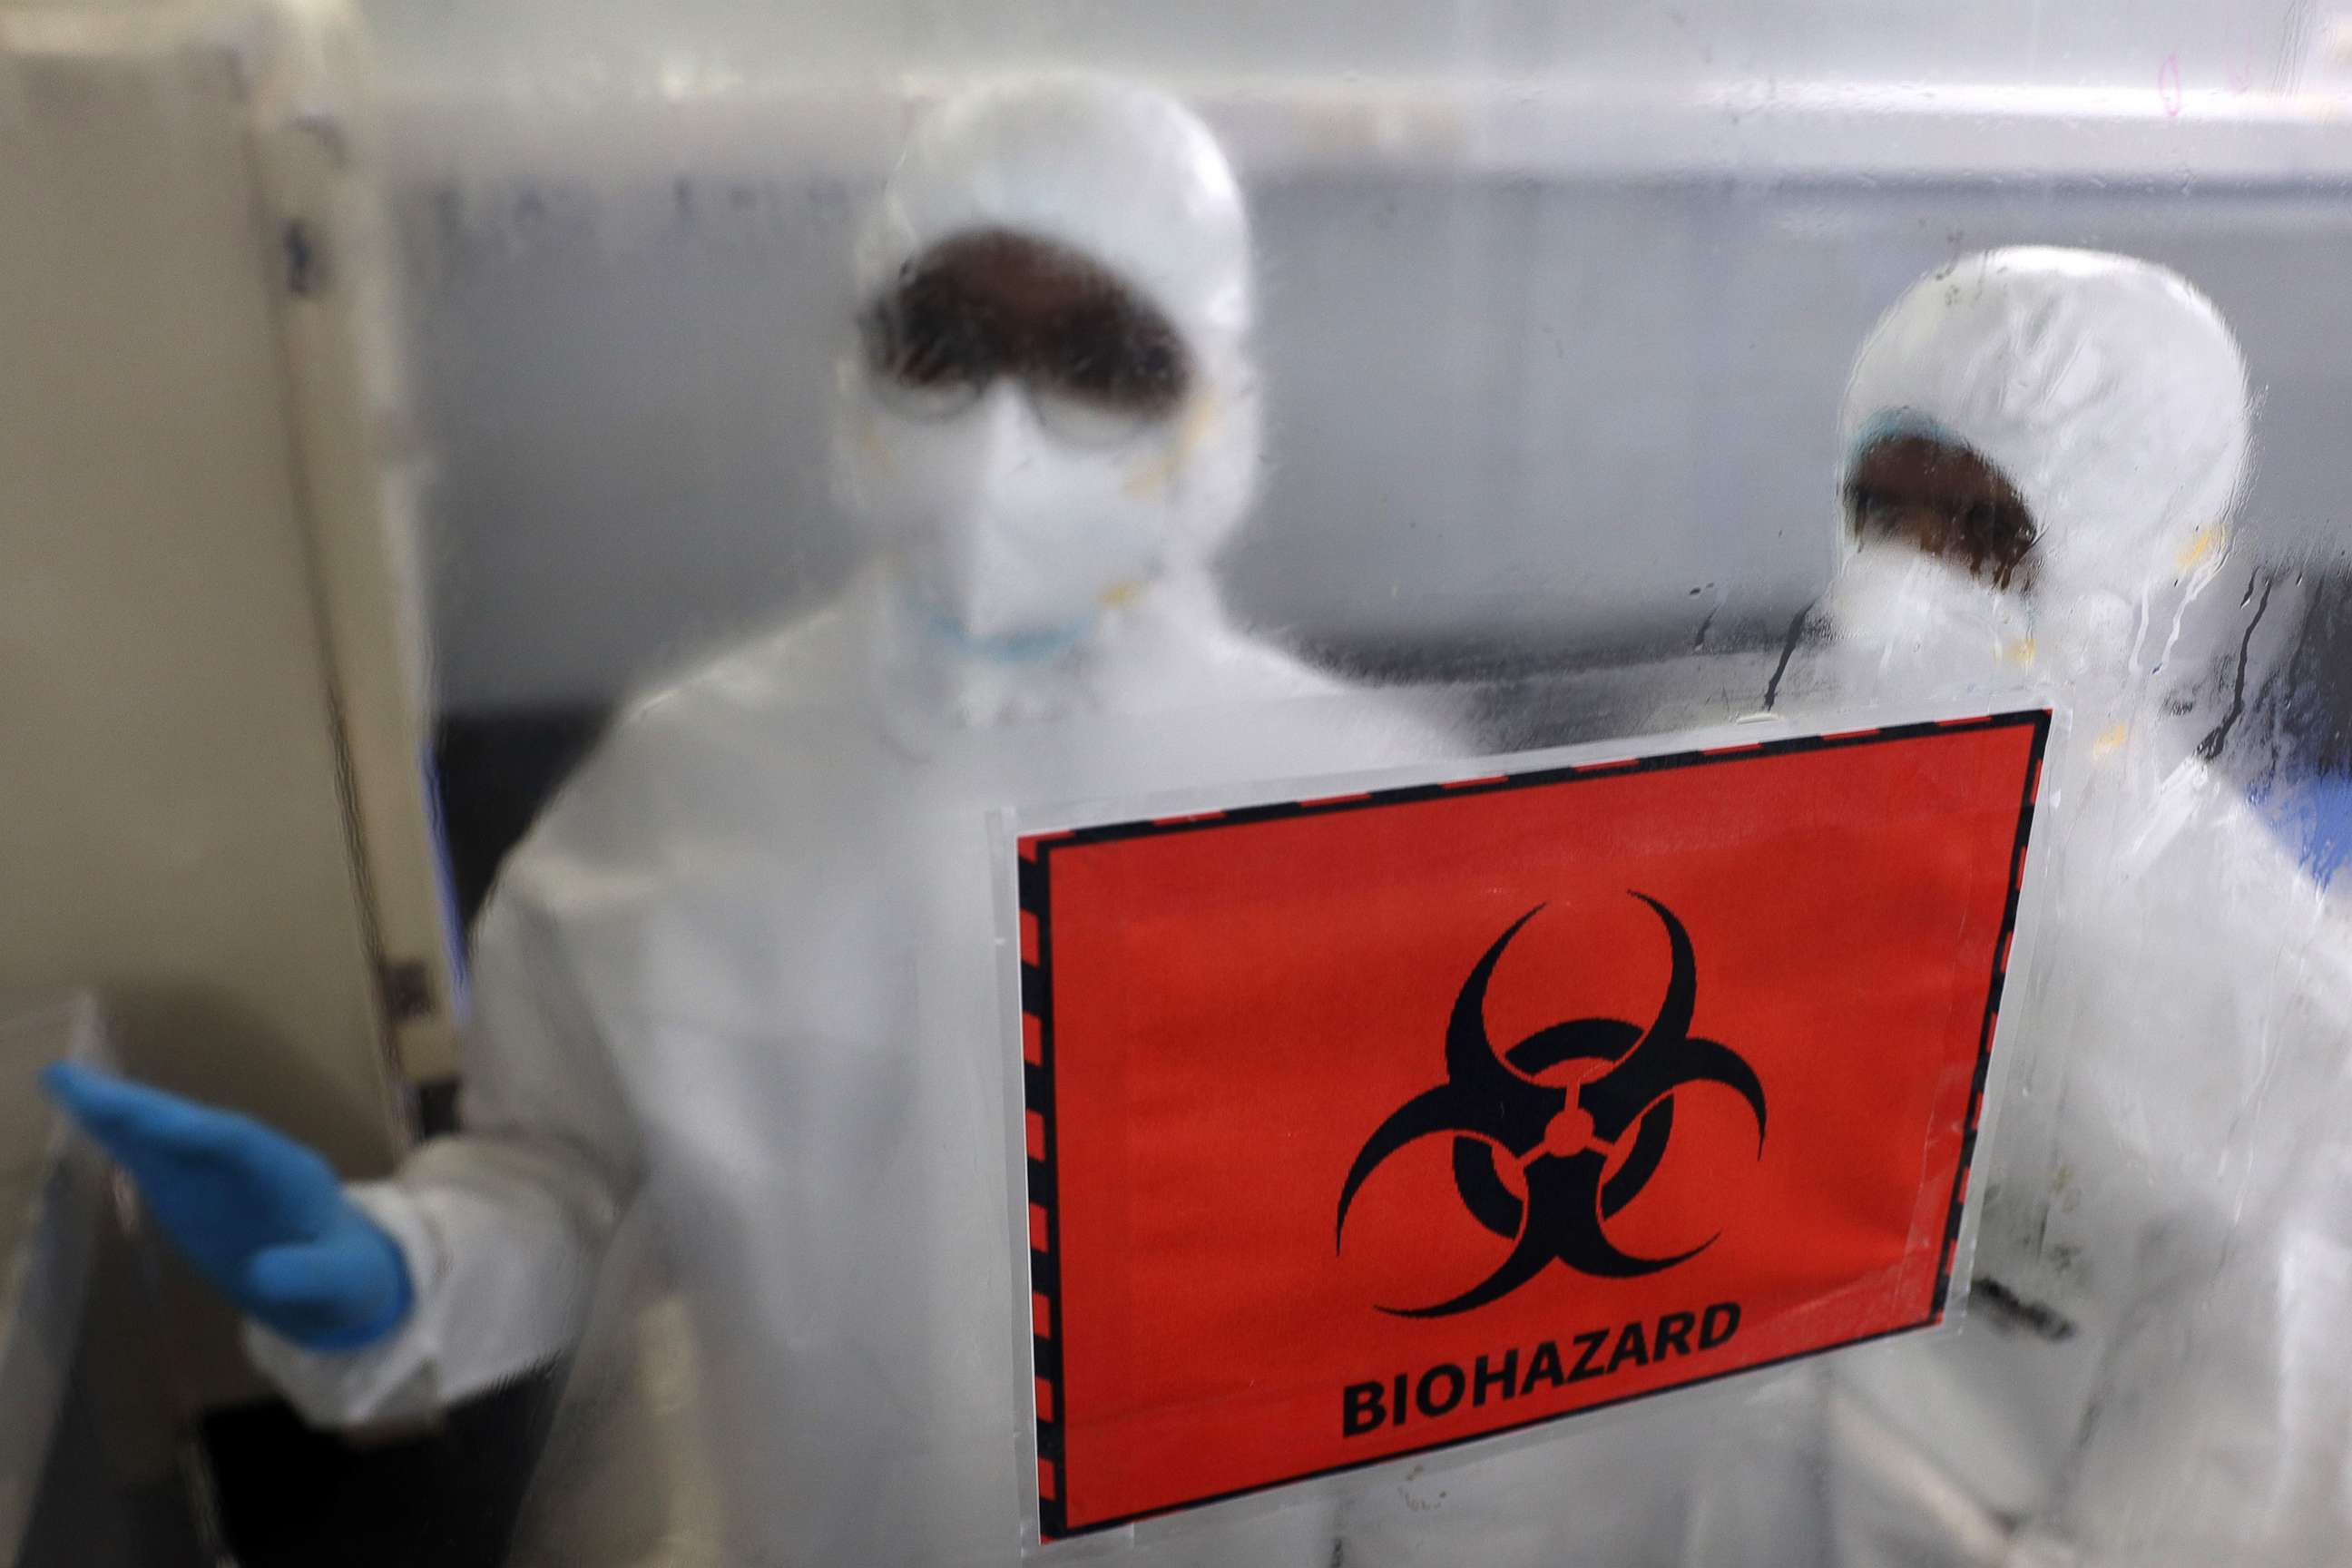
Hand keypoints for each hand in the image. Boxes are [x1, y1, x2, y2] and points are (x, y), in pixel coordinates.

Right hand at [42, 1062, 412, 1351]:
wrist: (347, 1279)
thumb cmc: (351, 1279)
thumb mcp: (345, 1286)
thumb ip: (311, 1277)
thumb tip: (264, 1274)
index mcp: (292, 1177)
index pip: (241, 1143)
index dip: (194, 1130)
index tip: (149, 1119)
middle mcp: (254, 1164)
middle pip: (197, 1127)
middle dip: (145, 1108)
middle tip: (81, 1084)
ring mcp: (224, 1177)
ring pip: (170, 1138)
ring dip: (122, 1115)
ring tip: (66, 1086)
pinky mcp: (200, 1195)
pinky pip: (158, 1163)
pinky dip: (124, 1143)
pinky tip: (86, 1124)